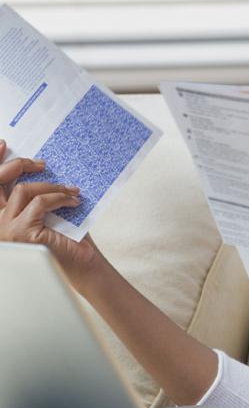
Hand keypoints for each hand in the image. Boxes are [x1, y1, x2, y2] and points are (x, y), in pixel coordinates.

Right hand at [0, 139, 103, 290]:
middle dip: (19, 165)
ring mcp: (6, 229)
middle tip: (43, 164)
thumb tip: (41, 167)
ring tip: (71, 190)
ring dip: (51, 186)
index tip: (3, 144)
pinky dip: (60, 198)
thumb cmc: (66, 238)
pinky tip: (74, 201)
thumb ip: (36, 195)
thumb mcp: (48, 211)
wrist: (81, 263)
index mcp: (1, 216)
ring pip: (23, 190)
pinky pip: (40, 203)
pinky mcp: (22, 232)